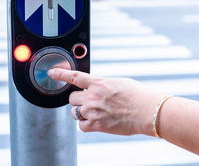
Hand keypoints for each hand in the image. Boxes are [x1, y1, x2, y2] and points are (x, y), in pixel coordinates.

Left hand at [48, 68, 162, 135]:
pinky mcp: (97, 125)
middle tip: (90, 101)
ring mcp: (93, 111)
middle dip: (79, 99)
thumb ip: (103, 85)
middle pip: (72, 97)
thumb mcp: (119, 83)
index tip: (52, 73)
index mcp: (99, 83)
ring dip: (81, 111)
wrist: (146, 111)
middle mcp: (93, 96)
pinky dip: (86, 124)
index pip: (75, 77)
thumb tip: (96, 88)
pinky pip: (81, 125)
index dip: (61, 74)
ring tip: (95, 112)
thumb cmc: (138, 96)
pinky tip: (96, 121)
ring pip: (75, 111)